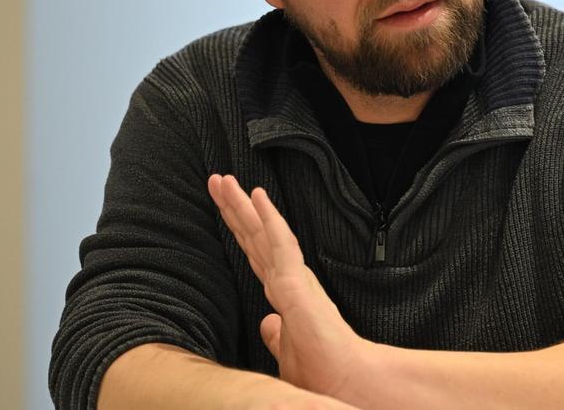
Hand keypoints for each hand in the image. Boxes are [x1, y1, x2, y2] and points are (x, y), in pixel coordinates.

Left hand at [208, 174, 373, 400]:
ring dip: (242, 206)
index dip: (239, 228)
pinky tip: (258, 196)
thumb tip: (267, 323)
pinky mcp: (297, 284)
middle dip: (233, 209)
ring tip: (224, 180)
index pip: (255, 254)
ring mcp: (293, 280)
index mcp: (285, 294)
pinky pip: (280, 244)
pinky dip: (269, 219)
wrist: (346, 383)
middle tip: (217, 180)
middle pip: (254, 237)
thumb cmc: (323, 372)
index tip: (224, 205)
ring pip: (262, 234)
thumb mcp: (287, 353)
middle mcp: (288, 281)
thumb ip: (277, 335)